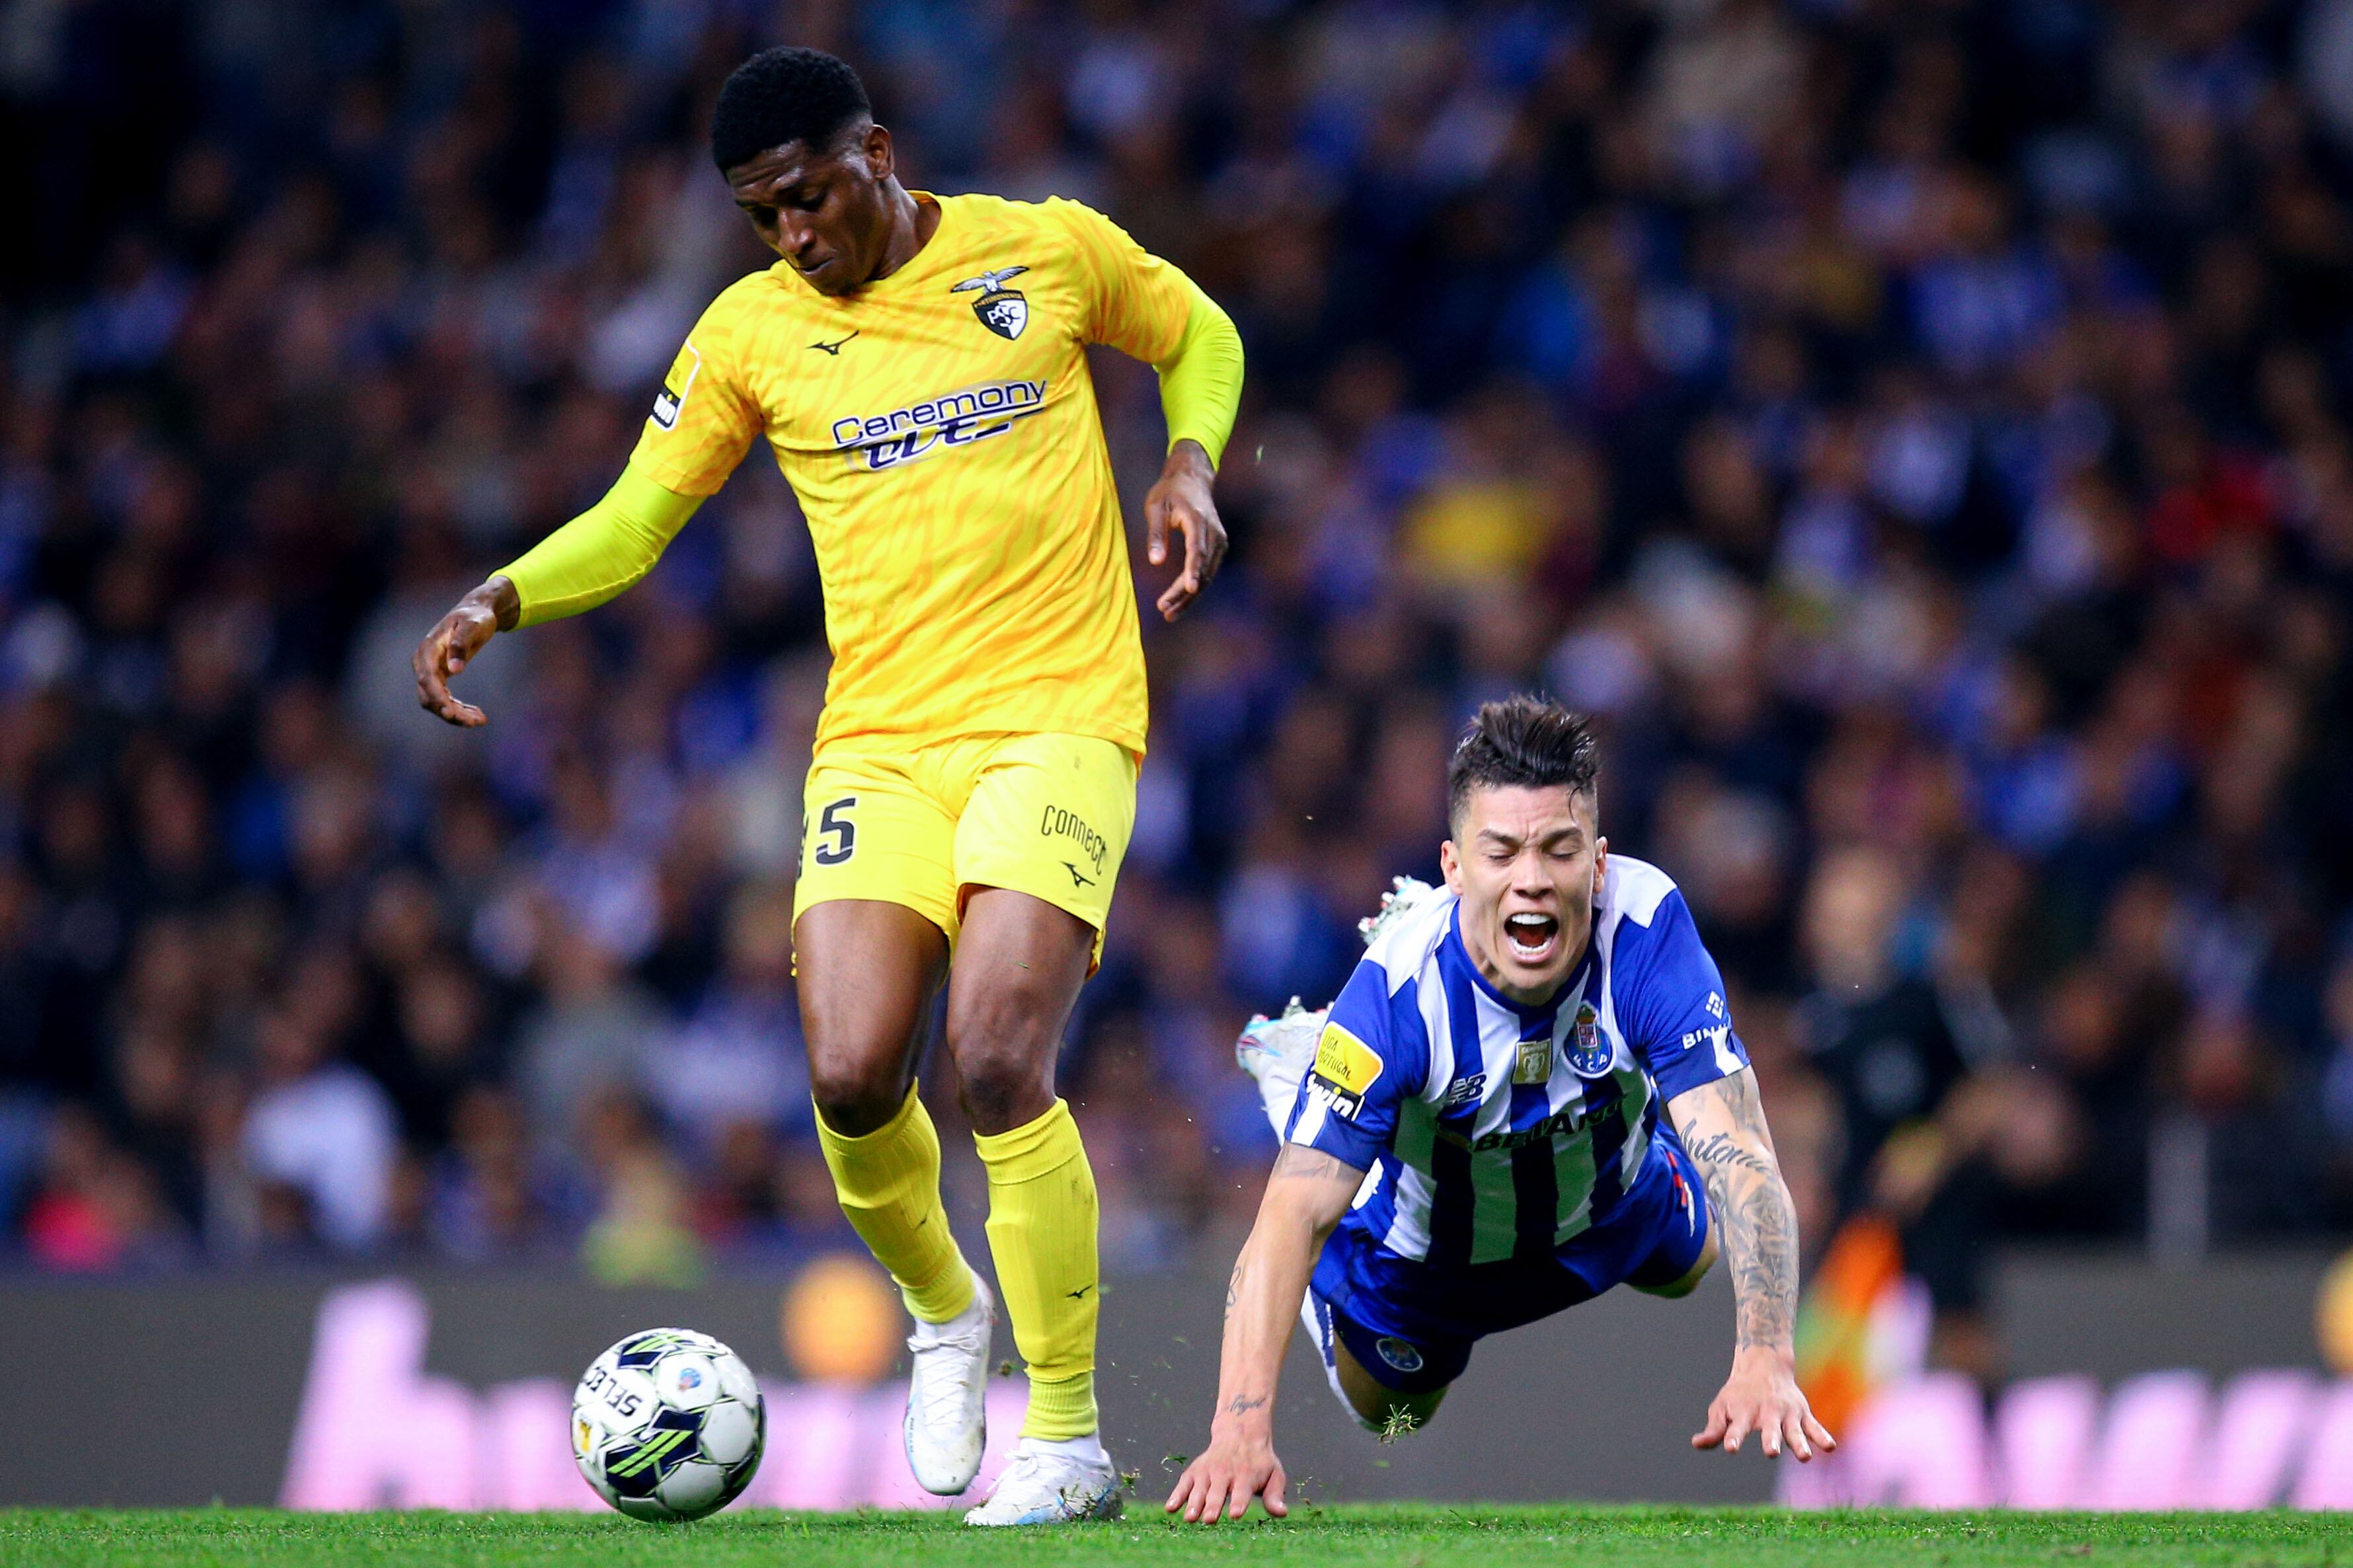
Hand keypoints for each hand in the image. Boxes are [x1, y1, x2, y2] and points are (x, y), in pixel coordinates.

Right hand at [413, 577, 516, 726]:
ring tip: (480, 720)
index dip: (437, 697)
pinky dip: (459, 710)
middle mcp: (424, 662)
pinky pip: (444, 700)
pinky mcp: (439, 678)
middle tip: (475, 722)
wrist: (475, 614)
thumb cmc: (475, 618)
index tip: (451, 713)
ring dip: (455, 715)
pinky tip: (478, 715)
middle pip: (429, 695)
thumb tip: (454, 670)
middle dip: (449, 712)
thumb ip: (461, 644)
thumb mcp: (472, 626)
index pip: (427, 678)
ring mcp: (430, 671)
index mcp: (428, 649)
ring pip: (435, 702)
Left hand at [1143, 440, 1225, 621]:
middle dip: (1185, 593)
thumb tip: (1156, 562)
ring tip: (1169, 613)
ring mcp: (1219, 541)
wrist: (1192, 479)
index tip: (1189, 589)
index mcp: (1198, 520)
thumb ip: (1156, 534)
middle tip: (1165, 610)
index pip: (1197, 550)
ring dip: (1189, 596)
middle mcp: (1214, 533)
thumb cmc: (1170, 492)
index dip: (1193, 571)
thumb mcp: (1156, 507)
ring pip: (1207, 575)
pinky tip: (1181, 602)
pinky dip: (1195, 587)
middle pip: (1203, 569)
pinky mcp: (1218, 548)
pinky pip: (1208, 572)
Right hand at [1164, 1427, 1287, 1523]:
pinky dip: (1176, 1495)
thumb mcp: (1274, 1474)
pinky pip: (1184, 1484)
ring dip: (1194, 1503)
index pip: (1242, 1491)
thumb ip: (1275, 1495)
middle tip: (1209, 1519)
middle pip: (1218, 1492)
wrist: (1240, 1433)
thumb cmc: (1259, 1462)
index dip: (1238, 1502)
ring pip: (1199, 1489)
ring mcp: (1208, 1471)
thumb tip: (1282, 1513)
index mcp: (1246, 1475)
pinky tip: (1170, 1508)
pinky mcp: (1195, 1471)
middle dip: (1213, 1505)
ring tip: (1190, 1519)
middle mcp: (1225, 1473)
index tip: (1235, 1514)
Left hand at [1693, 1346, 1835, 1460]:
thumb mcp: (1721, 1408)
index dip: (1732, 1437)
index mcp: (1744, 1413)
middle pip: (1769, 1429)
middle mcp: (1767, 1413)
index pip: (1736, 1428)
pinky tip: (1830, 1447)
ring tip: (1805, 1457)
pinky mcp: (1802, 1414)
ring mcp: (1787, 1414)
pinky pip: (1814, 1426)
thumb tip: (1696, 1444)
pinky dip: (1822, 1436)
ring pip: (1794, 1430)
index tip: (1730, 1447)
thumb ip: (1714, 1430)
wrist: (1764, 1363)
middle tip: (1770, 1452)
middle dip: (1770, 1440)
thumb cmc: (1738, 1393)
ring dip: (1799, 1443)